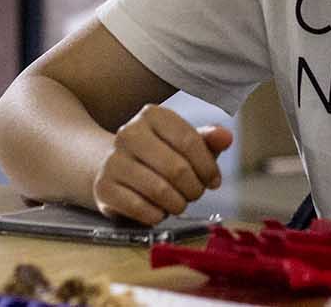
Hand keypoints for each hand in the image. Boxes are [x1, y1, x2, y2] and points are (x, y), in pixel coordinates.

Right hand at [92, 104, 232, 224]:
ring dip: (178, 203)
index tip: (214, 181)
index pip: (189, 141)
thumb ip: (209, 140)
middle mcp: (129, 133)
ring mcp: (113, 160)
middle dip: (194, 187)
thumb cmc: (160, 153)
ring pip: (159, 190)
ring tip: (181, 203)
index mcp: (152, 115)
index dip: (208, 166)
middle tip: (196, 194)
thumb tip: (226, 137)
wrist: (114, 166)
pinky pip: (139, 208)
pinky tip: (159, 211)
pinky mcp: (103, 188)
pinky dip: (156, 215)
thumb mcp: (185, 142)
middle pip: (176, 168)